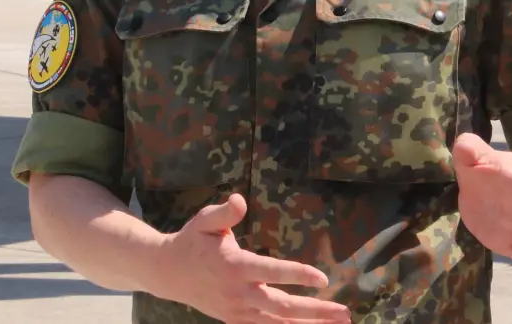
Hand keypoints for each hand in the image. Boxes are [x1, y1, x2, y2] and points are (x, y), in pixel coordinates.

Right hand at [152, 193, 351, 323]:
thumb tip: (239, 200)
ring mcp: (237, 311)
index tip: (323, 278)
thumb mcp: (204, 220)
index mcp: (234, 266)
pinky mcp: (235, 320)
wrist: (167, 273)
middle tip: (344, 312)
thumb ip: (224, 212)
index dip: (298, 275)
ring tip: (338, 323)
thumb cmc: (192, 241)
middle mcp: (238, 293)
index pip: (272, 272)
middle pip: (282, 307)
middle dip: (316, 311)